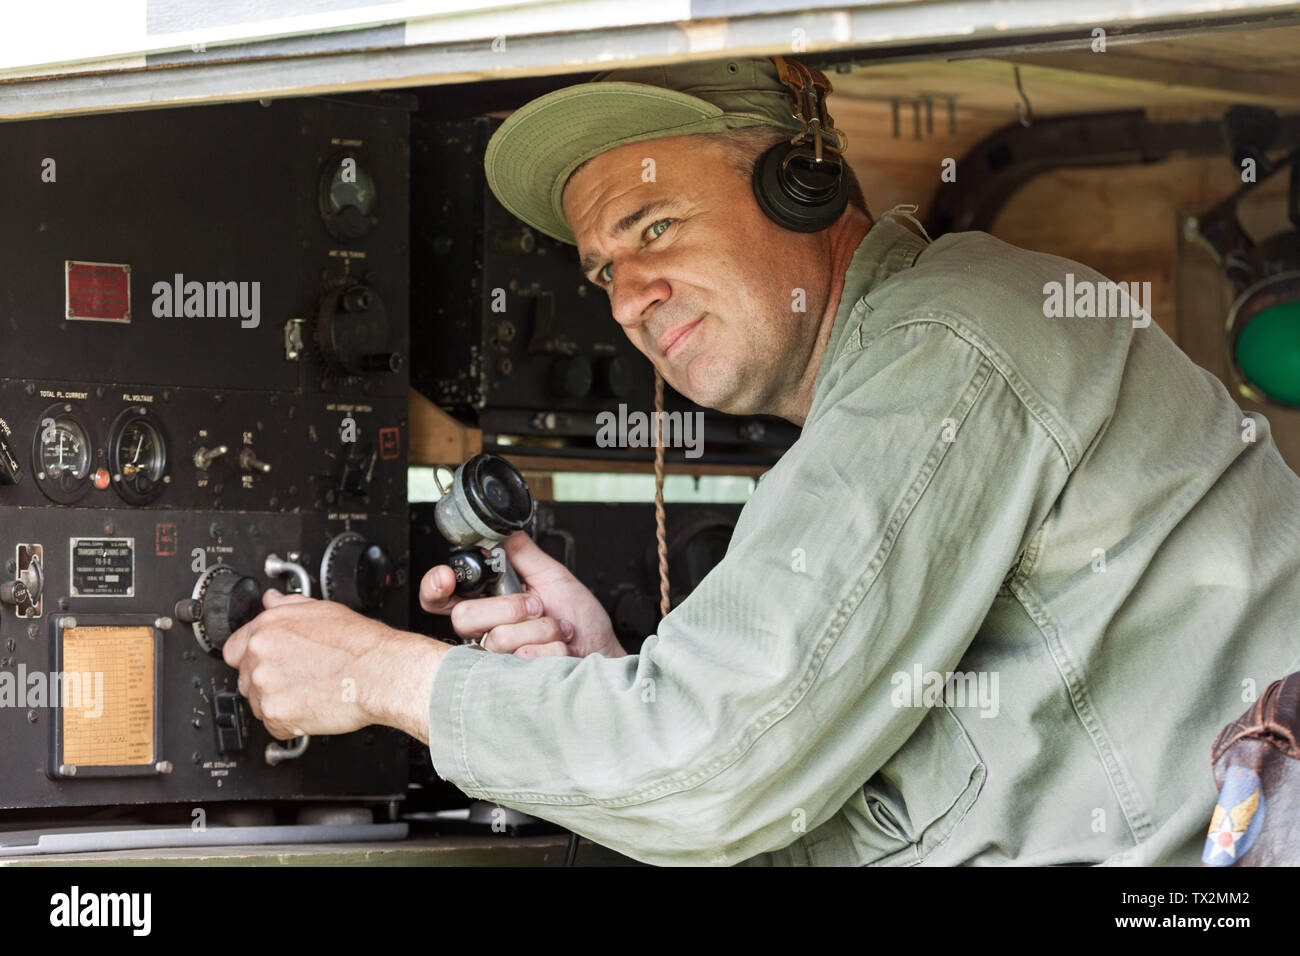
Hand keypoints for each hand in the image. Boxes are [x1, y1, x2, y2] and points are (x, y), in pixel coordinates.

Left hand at [223, 589, 445, 740]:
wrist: (379, 673)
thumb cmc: (359, 644)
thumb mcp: (322, 610)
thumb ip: (288, 606)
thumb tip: (271, 600)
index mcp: (266, 629)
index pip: (234, 648)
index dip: (253, 657)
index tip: (268, 662)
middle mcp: (259, 657)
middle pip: (246, 678)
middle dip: (268, 680)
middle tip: (298, 678)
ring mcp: (265, 689)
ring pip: (258, 703)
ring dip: (278, 702)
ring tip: (308, 692)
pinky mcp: (276, 717)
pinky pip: (274, 725)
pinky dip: (290, 722)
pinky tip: (311, 706)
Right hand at [420, 531, 626, 658]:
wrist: (602, 652)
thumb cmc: (580, 620)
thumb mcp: (553, 577)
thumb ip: (524, 554)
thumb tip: (503, 530)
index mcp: (489, 602)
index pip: (442, 598)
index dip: (435, 587)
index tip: (446, 577)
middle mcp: (487, 631)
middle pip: (465, 617)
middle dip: (510, 607)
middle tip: (539, 606)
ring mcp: (497, 659)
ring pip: (497, 638)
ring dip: (541, 628)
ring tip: (558, 629)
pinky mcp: (512, 682)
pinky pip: (521, 659)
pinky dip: (551, 649)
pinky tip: (560, 650)